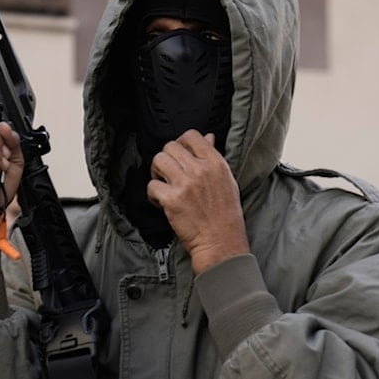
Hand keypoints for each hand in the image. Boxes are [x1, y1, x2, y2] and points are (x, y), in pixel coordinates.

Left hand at [146, 130, 249, 273]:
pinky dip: (153, 194)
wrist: (222, 243)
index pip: (191, 135)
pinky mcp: (171, 200)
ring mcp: (185, 184)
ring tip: (164, 185)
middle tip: (169, 174)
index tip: (179, 155)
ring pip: (158, 161)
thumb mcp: (227, 180)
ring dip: (157, 173)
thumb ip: (215, 157)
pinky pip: (151, 186)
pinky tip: (162, 202)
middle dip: (166, 159)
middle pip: (170, 147)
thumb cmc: (226, 214)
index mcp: (215, 163)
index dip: (181, 143)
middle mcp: (199, 170)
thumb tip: (208, 137)